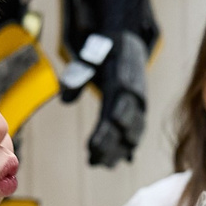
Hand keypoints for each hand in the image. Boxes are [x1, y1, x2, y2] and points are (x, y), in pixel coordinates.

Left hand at [84, 31, 149, 167]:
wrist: (129, 40)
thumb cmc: (105, 50)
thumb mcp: (90, 57)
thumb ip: (77, 77)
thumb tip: (64, 100)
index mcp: (121, 82)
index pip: (113, 113)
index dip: (104, 133)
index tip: (91, 149)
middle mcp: (135, 95)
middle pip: (125, 128)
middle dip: (111, 146)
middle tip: (94, 162)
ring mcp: (141, 103)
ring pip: (134, 133)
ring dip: (119, 150)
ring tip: (103, 164)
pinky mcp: (141, 108)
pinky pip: (138, 131)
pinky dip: (130, 145)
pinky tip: (120, 159)